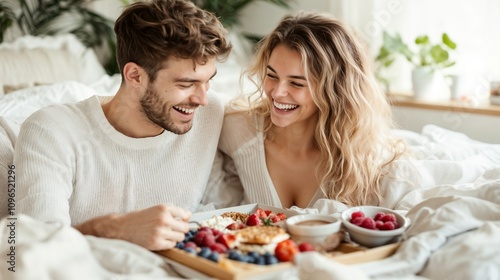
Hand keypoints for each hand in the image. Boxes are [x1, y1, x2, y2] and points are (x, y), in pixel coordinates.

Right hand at [76, 204, 190, 250]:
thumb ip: (171, 212)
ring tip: (166, 235)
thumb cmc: (139, 218)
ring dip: (175, 237)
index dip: (184, 219)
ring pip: (180, 237)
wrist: (122, 227)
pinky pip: (172, 245)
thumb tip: (189, 216)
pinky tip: (161, 240)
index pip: (185, 214)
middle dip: (181, 229)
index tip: (181, 221)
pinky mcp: (157, 243)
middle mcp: (164, 219)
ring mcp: (160, 231)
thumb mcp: (155, 209)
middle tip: (174, 230)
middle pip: (185, 227)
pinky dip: (169, 243)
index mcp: (164, 208)